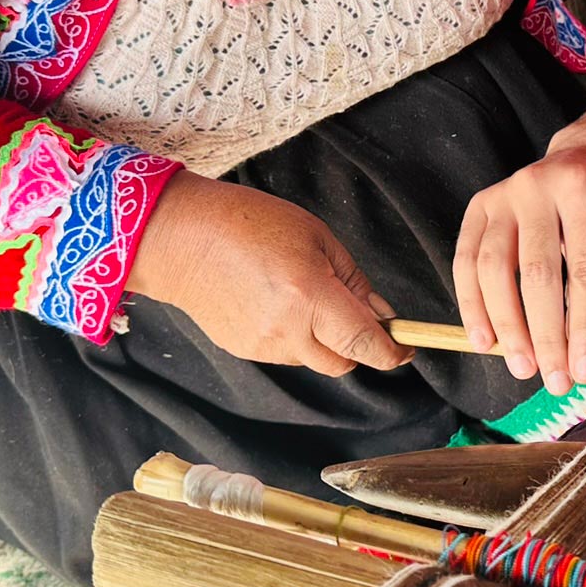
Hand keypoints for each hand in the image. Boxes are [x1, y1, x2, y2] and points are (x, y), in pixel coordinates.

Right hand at [128, 171, 408, 375]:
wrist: (181, 239)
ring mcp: (263, 346)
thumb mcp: (316, 237)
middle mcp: (287, 329)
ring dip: (323, 340)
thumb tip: (382, 314)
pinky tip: (276, 303)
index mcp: (310, 295)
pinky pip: (286, 354)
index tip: (404, 348)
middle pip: (342, 363)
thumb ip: (353, 280)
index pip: (364, 343)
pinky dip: (295, 337)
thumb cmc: (250, 223)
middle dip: (357, 346)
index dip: (391, 352)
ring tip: (302, 296)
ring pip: (314, 360)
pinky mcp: (244, 351)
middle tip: (353, 313)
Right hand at [454, 129, 585, 396]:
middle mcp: (539, 187)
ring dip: (506, 326)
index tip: (583, 371)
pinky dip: (472, 305)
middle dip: (545, 335)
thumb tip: (578, 362)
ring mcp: (504, 193)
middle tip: (552, 378)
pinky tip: (484, 340)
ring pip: (493, 269)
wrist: (585, 159)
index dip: (582, 327)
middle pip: (537, 273)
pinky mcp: (479, 204)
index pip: (583, 271)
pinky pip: (465, 261)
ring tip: (521, 366)